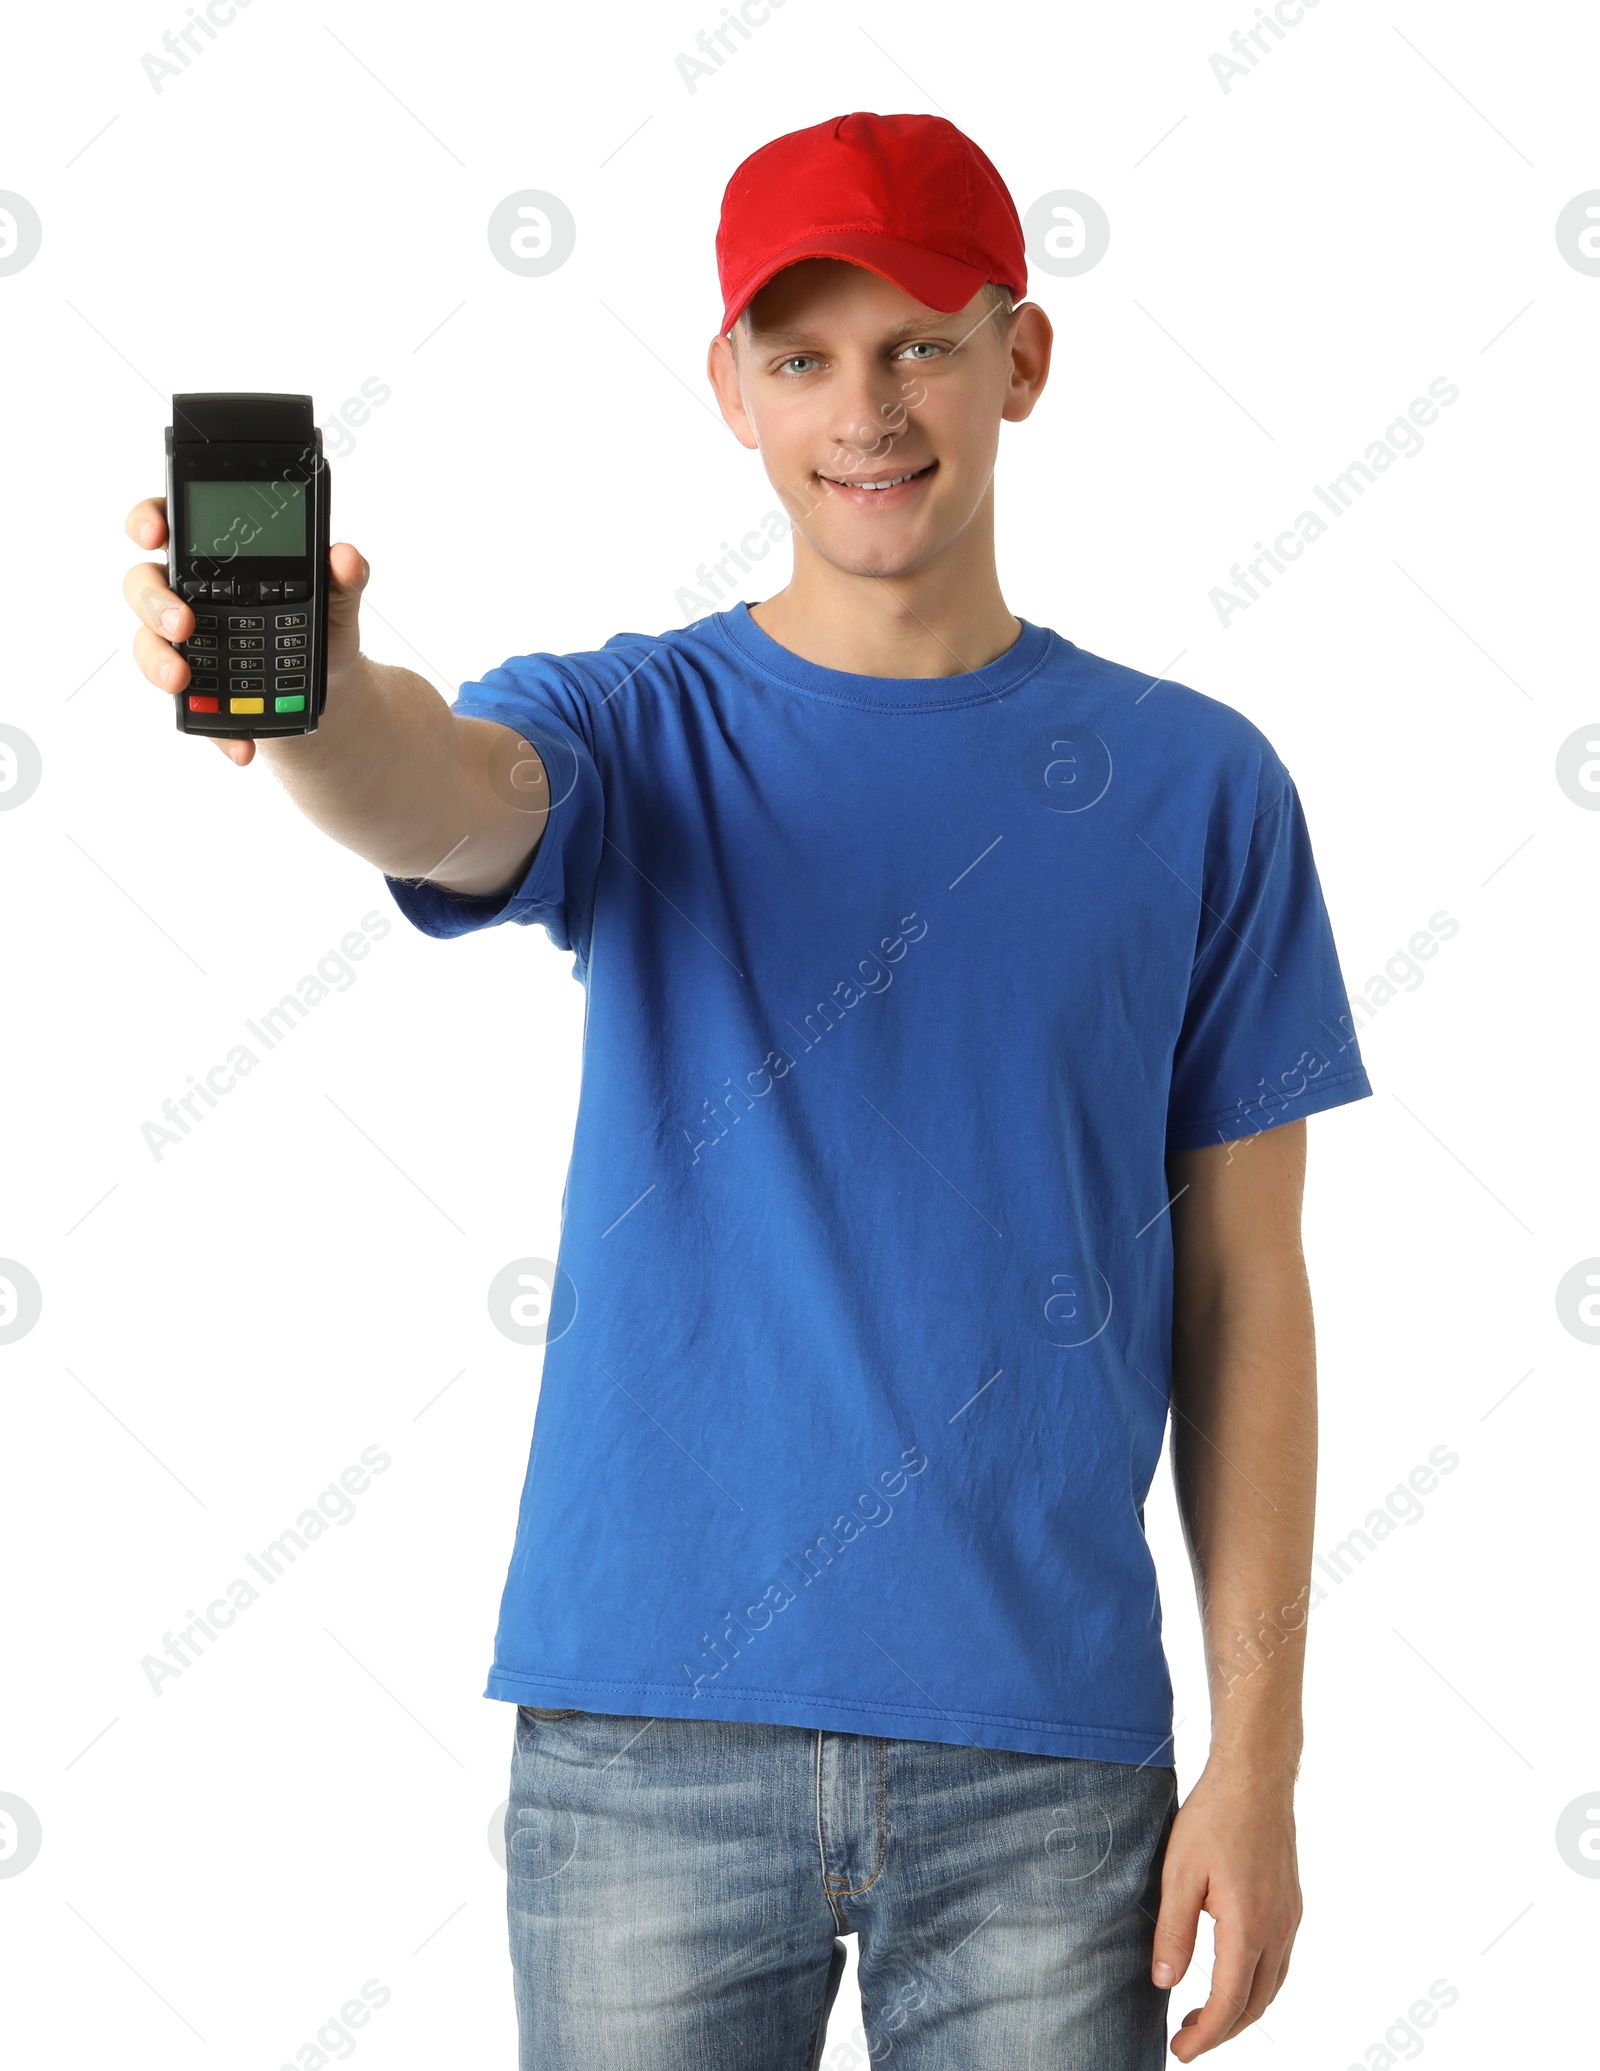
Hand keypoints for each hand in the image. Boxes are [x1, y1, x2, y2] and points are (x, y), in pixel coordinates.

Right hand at [122, 497, 368, 764]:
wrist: (327, 686)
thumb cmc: (319, 624)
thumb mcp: (337, 599)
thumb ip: (342, 575)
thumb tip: (347, 557)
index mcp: (212, 557)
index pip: (167, 523)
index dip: (148, 521)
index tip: (153, 533)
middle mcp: (185, 595)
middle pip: (143, 585)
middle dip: (154, 603)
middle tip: (183, 624)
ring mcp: (182, 644)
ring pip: (147, 644)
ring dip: (159, 664)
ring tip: (183, 680)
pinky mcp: (193, 689)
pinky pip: (188, 708)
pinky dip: (214, 729)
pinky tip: (241, 746)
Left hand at [1150, 1760, 1302, 2058]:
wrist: (1255, 1776)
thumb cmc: (1213, 1817)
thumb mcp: (1179, 1873)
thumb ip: (1173, 1932)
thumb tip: (1165, 1983)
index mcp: (1249, 1926)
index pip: (1230, 2002)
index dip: (1206, 2035)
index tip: (1180, 2051)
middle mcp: (1278, 1929)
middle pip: (1256, 2004)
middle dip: (1223, 2030)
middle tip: (1186, 2039)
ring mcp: (1290, 1917)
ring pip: (1273, 1986)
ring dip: (1242, 2010)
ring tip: (1204, 2015)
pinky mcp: (1291, 1904)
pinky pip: (1279, 1962)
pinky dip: (1256, 1984)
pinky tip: (1231, 1975)